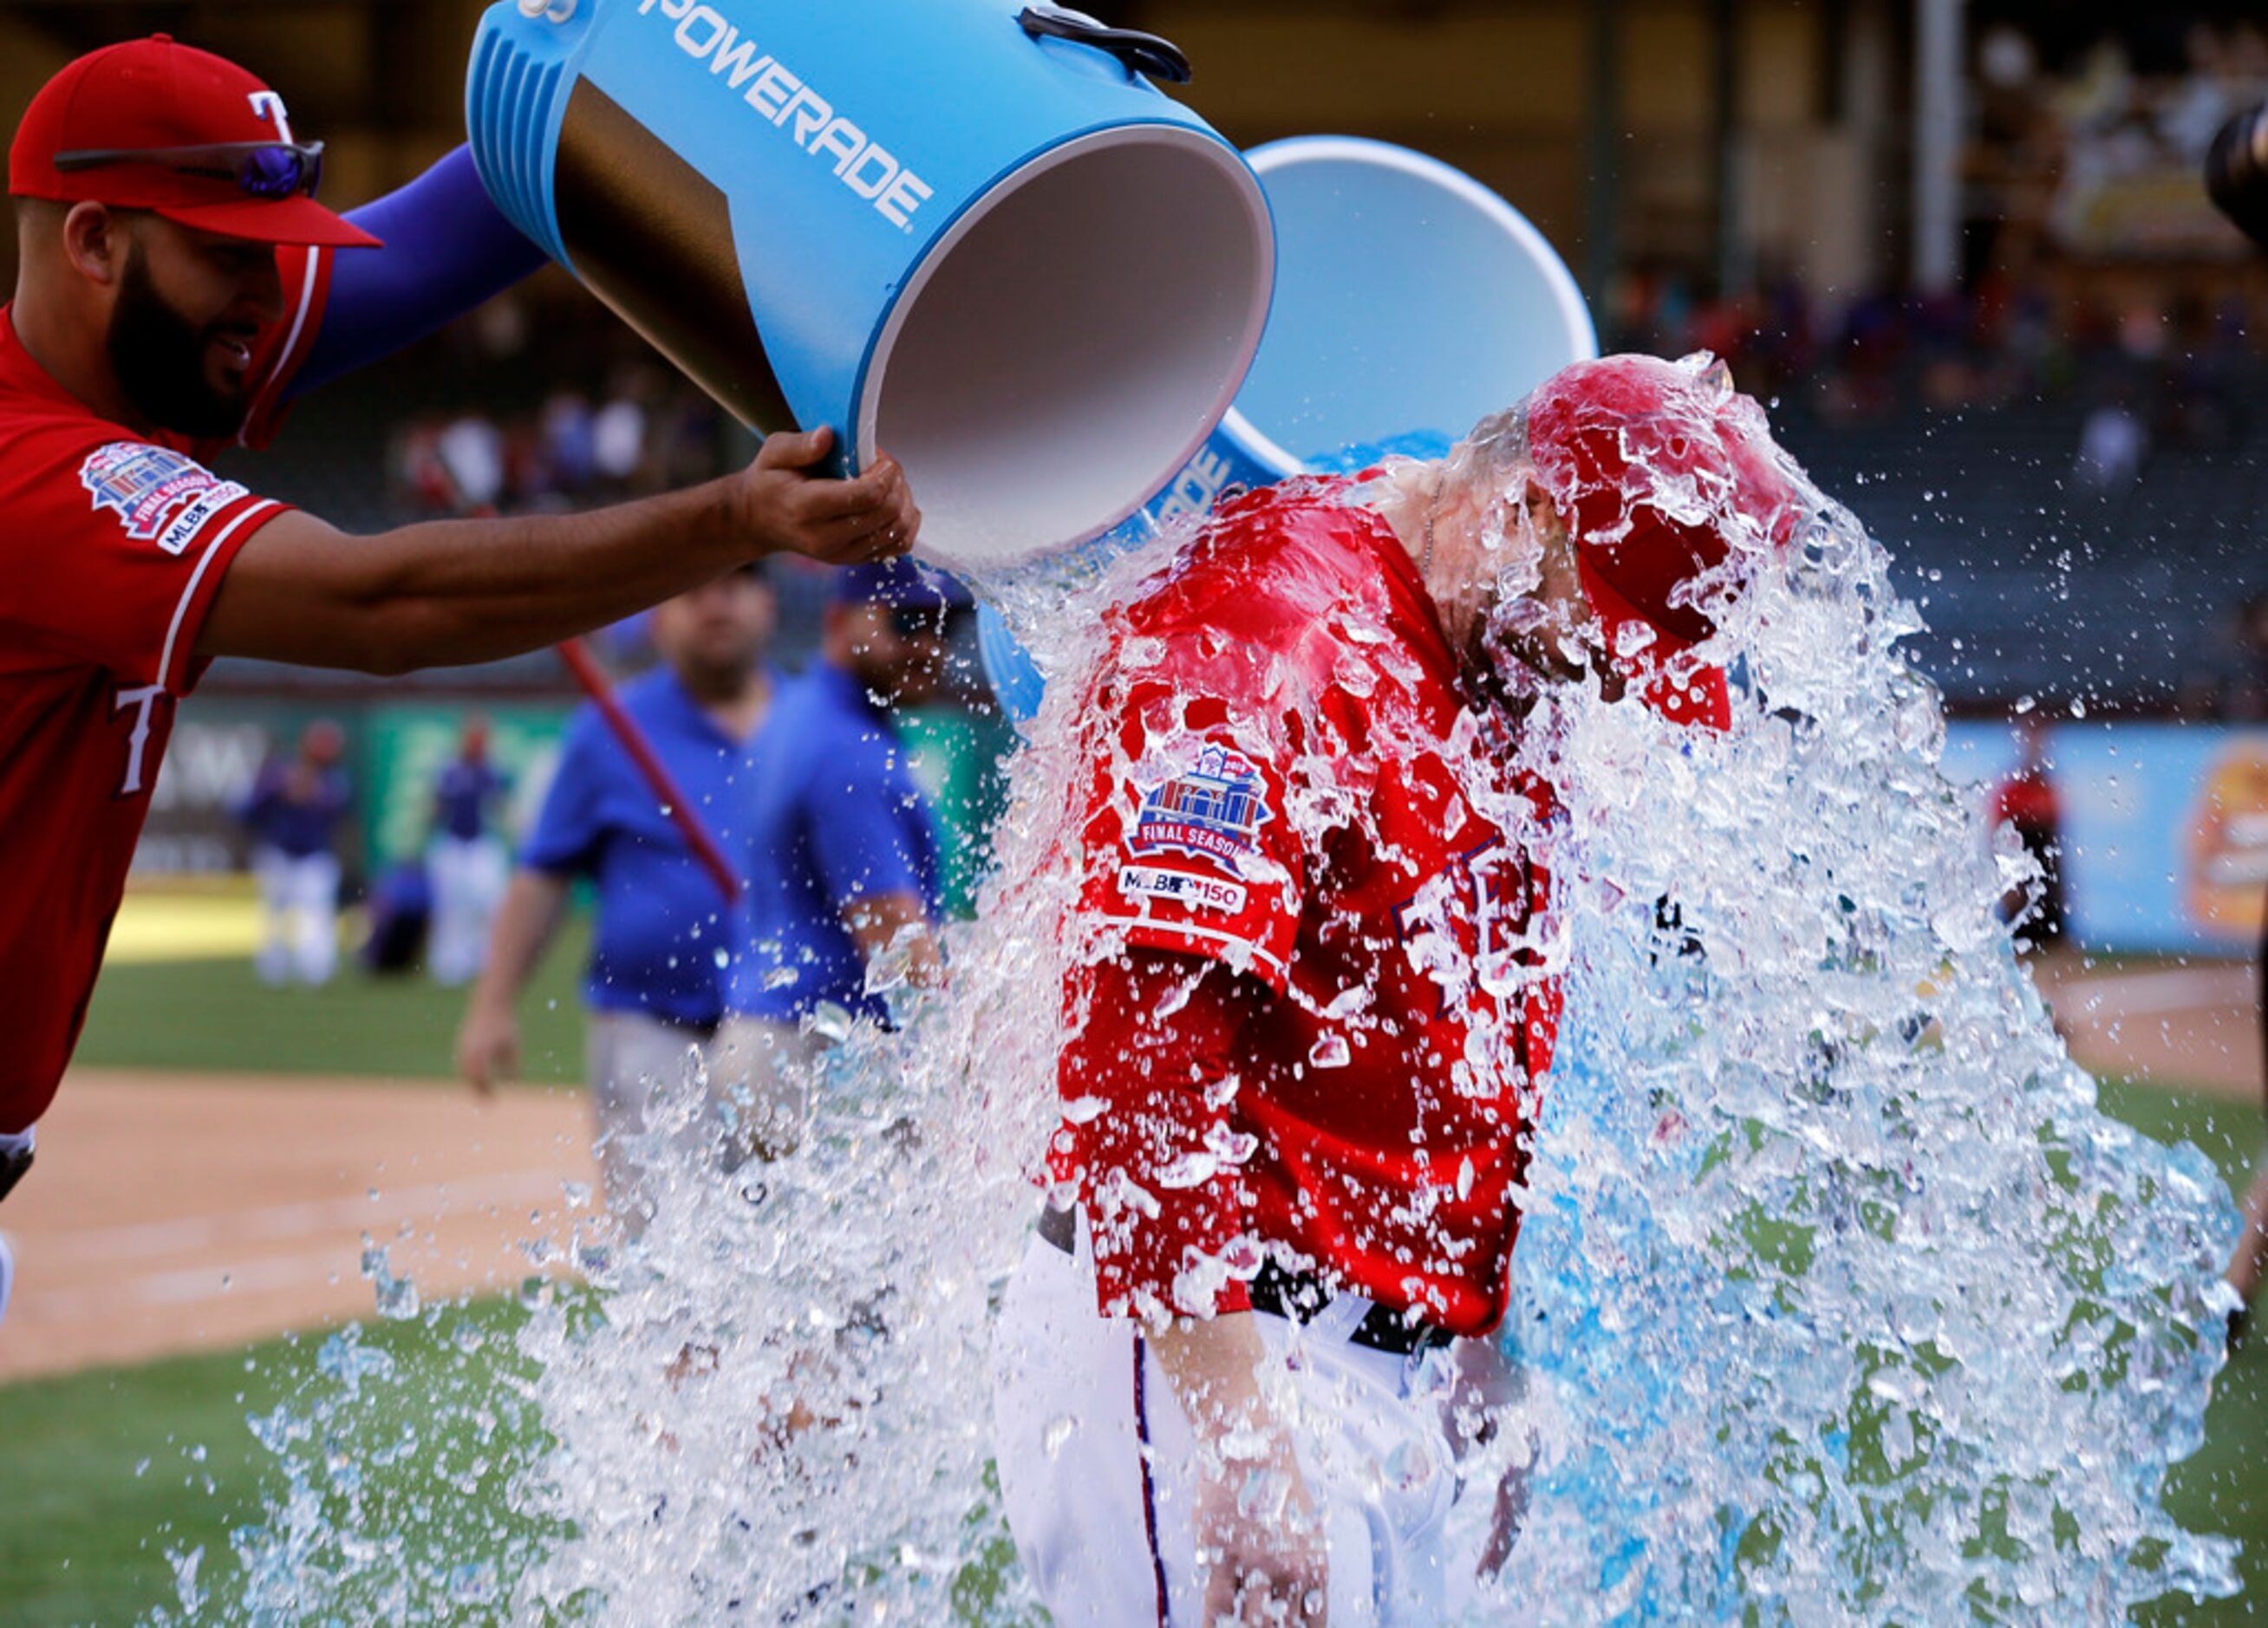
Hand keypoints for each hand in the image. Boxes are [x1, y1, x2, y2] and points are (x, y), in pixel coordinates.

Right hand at [455, 1003, 518, 1096]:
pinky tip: (478, 1076)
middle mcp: (469, 1050)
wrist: (492, 1003)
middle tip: (487, 1100)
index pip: (480, 1078)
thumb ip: (513, 1065)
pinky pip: (463, 1061)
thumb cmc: (506, 1025)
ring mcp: (463, 1045)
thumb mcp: (513, 1046)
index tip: (492, 1101)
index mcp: (481, 1052)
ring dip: (472, 1081)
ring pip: (464, 1069)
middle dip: (478, 1089)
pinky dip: (469, 1071)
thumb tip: (514, 1082)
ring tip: (483, 1090)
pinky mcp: (463, 1042)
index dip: (485, 1091)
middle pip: (470, 1076)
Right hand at [730, 426, 920, 565]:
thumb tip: (827, 436)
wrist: (759, 520)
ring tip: (888, 484)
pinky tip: (891, 504)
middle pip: (887, 513)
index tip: (881, 458)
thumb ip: (800, 444)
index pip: (865, 497)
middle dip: (896, 483)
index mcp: (806, 508)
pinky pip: (898, 546)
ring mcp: (842, 554)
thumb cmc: (770, 482)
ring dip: (904, 502)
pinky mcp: (855, 560)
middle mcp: (825, 538)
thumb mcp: (773, 452)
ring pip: (898, 531)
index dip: (885, 473)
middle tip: (884, 467)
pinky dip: (905, 523)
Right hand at [1193, 1433, 1327, 1625]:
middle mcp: (1289, 1572)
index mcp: (1315, 1568)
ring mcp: (1253, 1565)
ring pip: (1250, 1624)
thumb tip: (1305, 1607)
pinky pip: (1218, 1607)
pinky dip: (1215, 1627)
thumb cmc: (1279, 1486)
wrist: (1250, 1449)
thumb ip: (1306, 1571)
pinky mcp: (1221, 1555)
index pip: (1313, 1626)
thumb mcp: (1308, 1529)